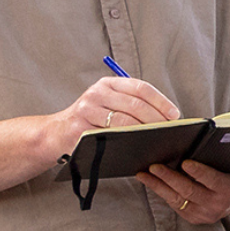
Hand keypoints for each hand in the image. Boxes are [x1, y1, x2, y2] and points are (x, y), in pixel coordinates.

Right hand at [55, 77, 179, 145]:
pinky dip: (126, 141)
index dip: (161, 101)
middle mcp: (97, 93)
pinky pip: (109, 135)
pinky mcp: (80, 128)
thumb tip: (165, 118)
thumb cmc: (89, 121)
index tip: (175, 115)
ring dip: (144, 132)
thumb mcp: (107, 104)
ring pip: (124, 121)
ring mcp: (87, 109)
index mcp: (108, 84)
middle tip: (169, 131)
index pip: (141, 88)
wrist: (54, 134)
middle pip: (135, 104)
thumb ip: (130, 105)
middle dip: (156, 119)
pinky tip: (137, 147)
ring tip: (157, 139)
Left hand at [138, 159, 229, 224]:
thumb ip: (214, 159)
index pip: (213, 180)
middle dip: (169, 177)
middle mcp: (218, 205)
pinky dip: (162, 192)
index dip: (199, 171)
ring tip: (143, 174)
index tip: (185, 162)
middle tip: (154, 166)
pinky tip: (151, 182)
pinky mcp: (194, 219)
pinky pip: (175, 204)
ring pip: (177, 199)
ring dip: (158, 186)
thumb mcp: (229, 165)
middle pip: (189, 190)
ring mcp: (205, 215)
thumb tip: (189, 147)